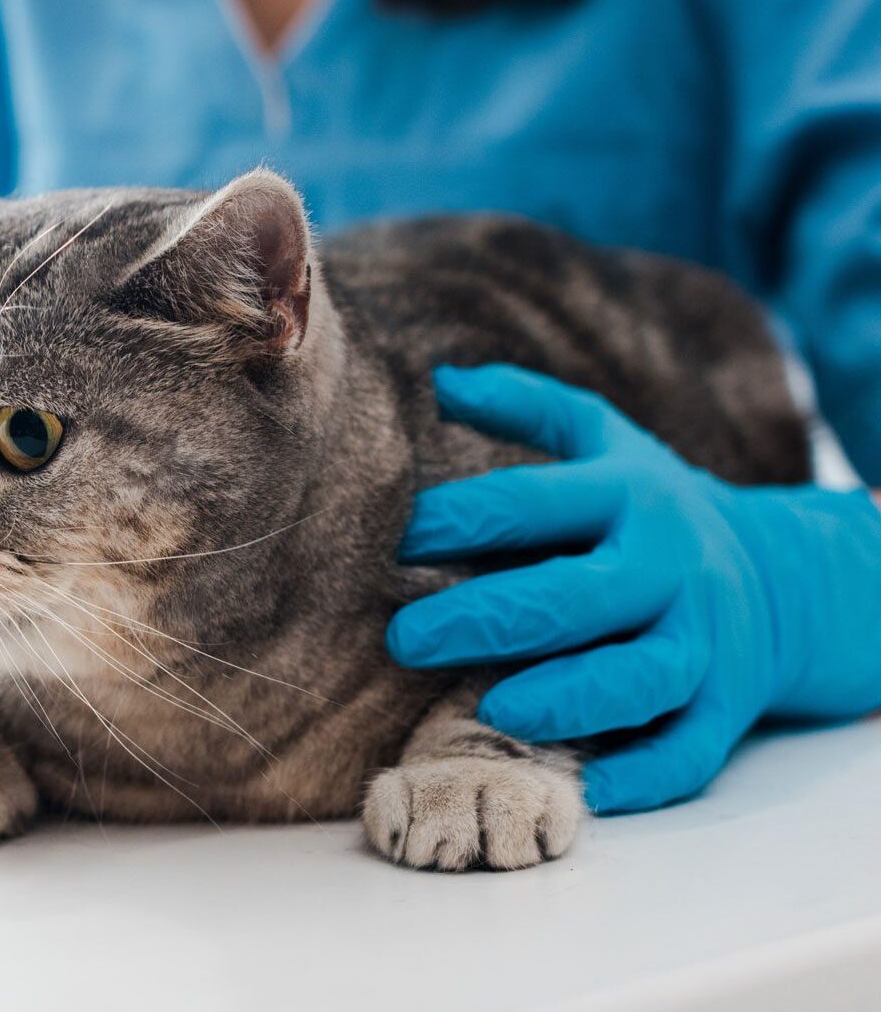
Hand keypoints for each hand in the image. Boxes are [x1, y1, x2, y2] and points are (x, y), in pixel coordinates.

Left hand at [387, 365, 880, 813]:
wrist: (781, 574)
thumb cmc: (650, 508)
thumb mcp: (603, 441)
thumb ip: (525, 405)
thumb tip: (437, 379)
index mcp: (628, 496)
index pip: (529, 504)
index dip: (455, 521)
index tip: (388, 542)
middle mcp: (668, 568)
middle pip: (575, 596)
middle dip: (486, 619)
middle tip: (401, 638)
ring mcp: (702, 643)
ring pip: (639, 679)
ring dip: (566, 697)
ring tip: (490, 707)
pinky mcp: (726, 709)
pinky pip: (690, 752)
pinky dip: (645, 775)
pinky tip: (588, 790)